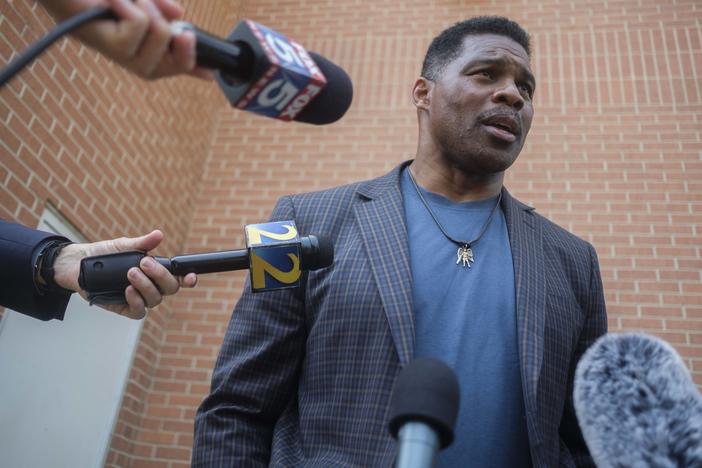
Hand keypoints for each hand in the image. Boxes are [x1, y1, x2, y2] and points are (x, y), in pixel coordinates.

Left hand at [40, 0, 211, 79]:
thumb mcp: (142, 0)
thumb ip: (162, 8)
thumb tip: (179, 15)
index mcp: (146, 50)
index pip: (179, 65)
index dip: (195, 67)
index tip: (211, 74)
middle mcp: (138, 60)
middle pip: (178, 56)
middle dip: (174, 30)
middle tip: (152, 10)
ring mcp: (127, 57)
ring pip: (161, 34)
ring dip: (146, 7)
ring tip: (125, 2)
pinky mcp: (116, 47)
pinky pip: (141, 24)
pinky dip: (129, 5)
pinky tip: (113, 3)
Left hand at [52, 230, 196, 318]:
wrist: (78, 264)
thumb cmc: (104, 254)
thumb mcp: (124, 245)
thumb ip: (142, 243)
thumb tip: (158, 235)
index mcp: (156, 271)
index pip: (177, 277)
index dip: (188, 279)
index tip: (190, 276)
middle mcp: (151, 286)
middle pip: (170, 289)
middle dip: (160, 276)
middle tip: (144, 263)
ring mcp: (139, 298)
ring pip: (155, 299)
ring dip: (145, 286)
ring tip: (130, 273)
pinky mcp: (125, 308)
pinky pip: (138, 311)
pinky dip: (136, 301)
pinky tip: (128, 290)